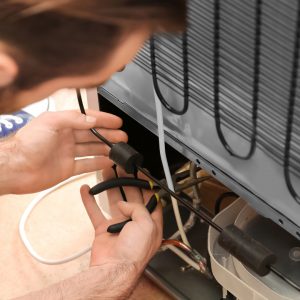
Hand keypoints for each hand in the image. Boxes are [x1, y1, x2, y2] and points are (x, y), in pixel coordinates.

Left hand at [9, 110, 126, 193]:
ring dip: (105, 148)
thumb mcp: (50, 122)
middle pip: (92, 134)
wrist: (15, 169)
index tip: (116, 121)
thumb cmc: (27, 144)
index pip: (87, 119)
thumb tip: (92, 120)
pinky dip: (97, 163)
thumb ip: (73, 119)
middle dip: (108, 134)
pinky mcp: (67, 168)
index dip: (103, 119)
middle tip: (122, 136)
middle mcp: (66, 137)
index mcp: (62, 124)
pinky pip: (86, 164)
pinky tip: (107, 162)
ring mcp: (67, 153)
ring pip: (91, 149)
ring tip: (118, 149)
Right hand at [80, 167, 162, 273]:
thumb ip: (138, 208)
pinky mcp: (103, 229)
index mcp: (150, 222)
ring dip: (110, 186)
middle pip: (131, 195)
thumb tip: (124, 203)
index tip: (140, 172)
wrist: (113, 270)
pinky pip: (95, 211)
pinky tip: (87, 191)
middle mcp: (135, 222)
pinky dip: (90, 201)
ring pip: (114, 200)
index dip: (146, 184)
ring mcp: (119, 224)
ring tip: (106, 172)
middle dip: (127, 181)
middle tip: (121, 168)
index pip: (150, 198)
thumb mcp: (146, 225)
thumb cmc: (134, 254)